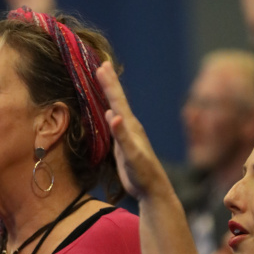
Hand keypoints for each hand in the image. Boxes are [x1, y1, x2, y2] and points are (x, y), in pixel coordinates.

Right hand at [96, 61, 172, 200]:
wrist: (152, 189)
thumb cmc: (143, 174)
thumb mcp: (133, 156)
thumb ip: (122, 136)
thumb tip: (112, 114)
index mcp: (131, 126)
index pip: (117, 100)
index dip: (109, 84)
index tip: (101, 66)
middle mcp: (130, 126)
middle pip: (118, 100)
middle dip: (110, 82)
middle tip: (102, 64)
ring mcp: (127, 135)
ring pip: (116, 108)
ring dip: (109, 94)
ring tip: (104, 81)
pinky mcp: (124, 144)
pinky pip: (115, 121)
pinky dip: (110, 111)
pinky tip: (108, 111)